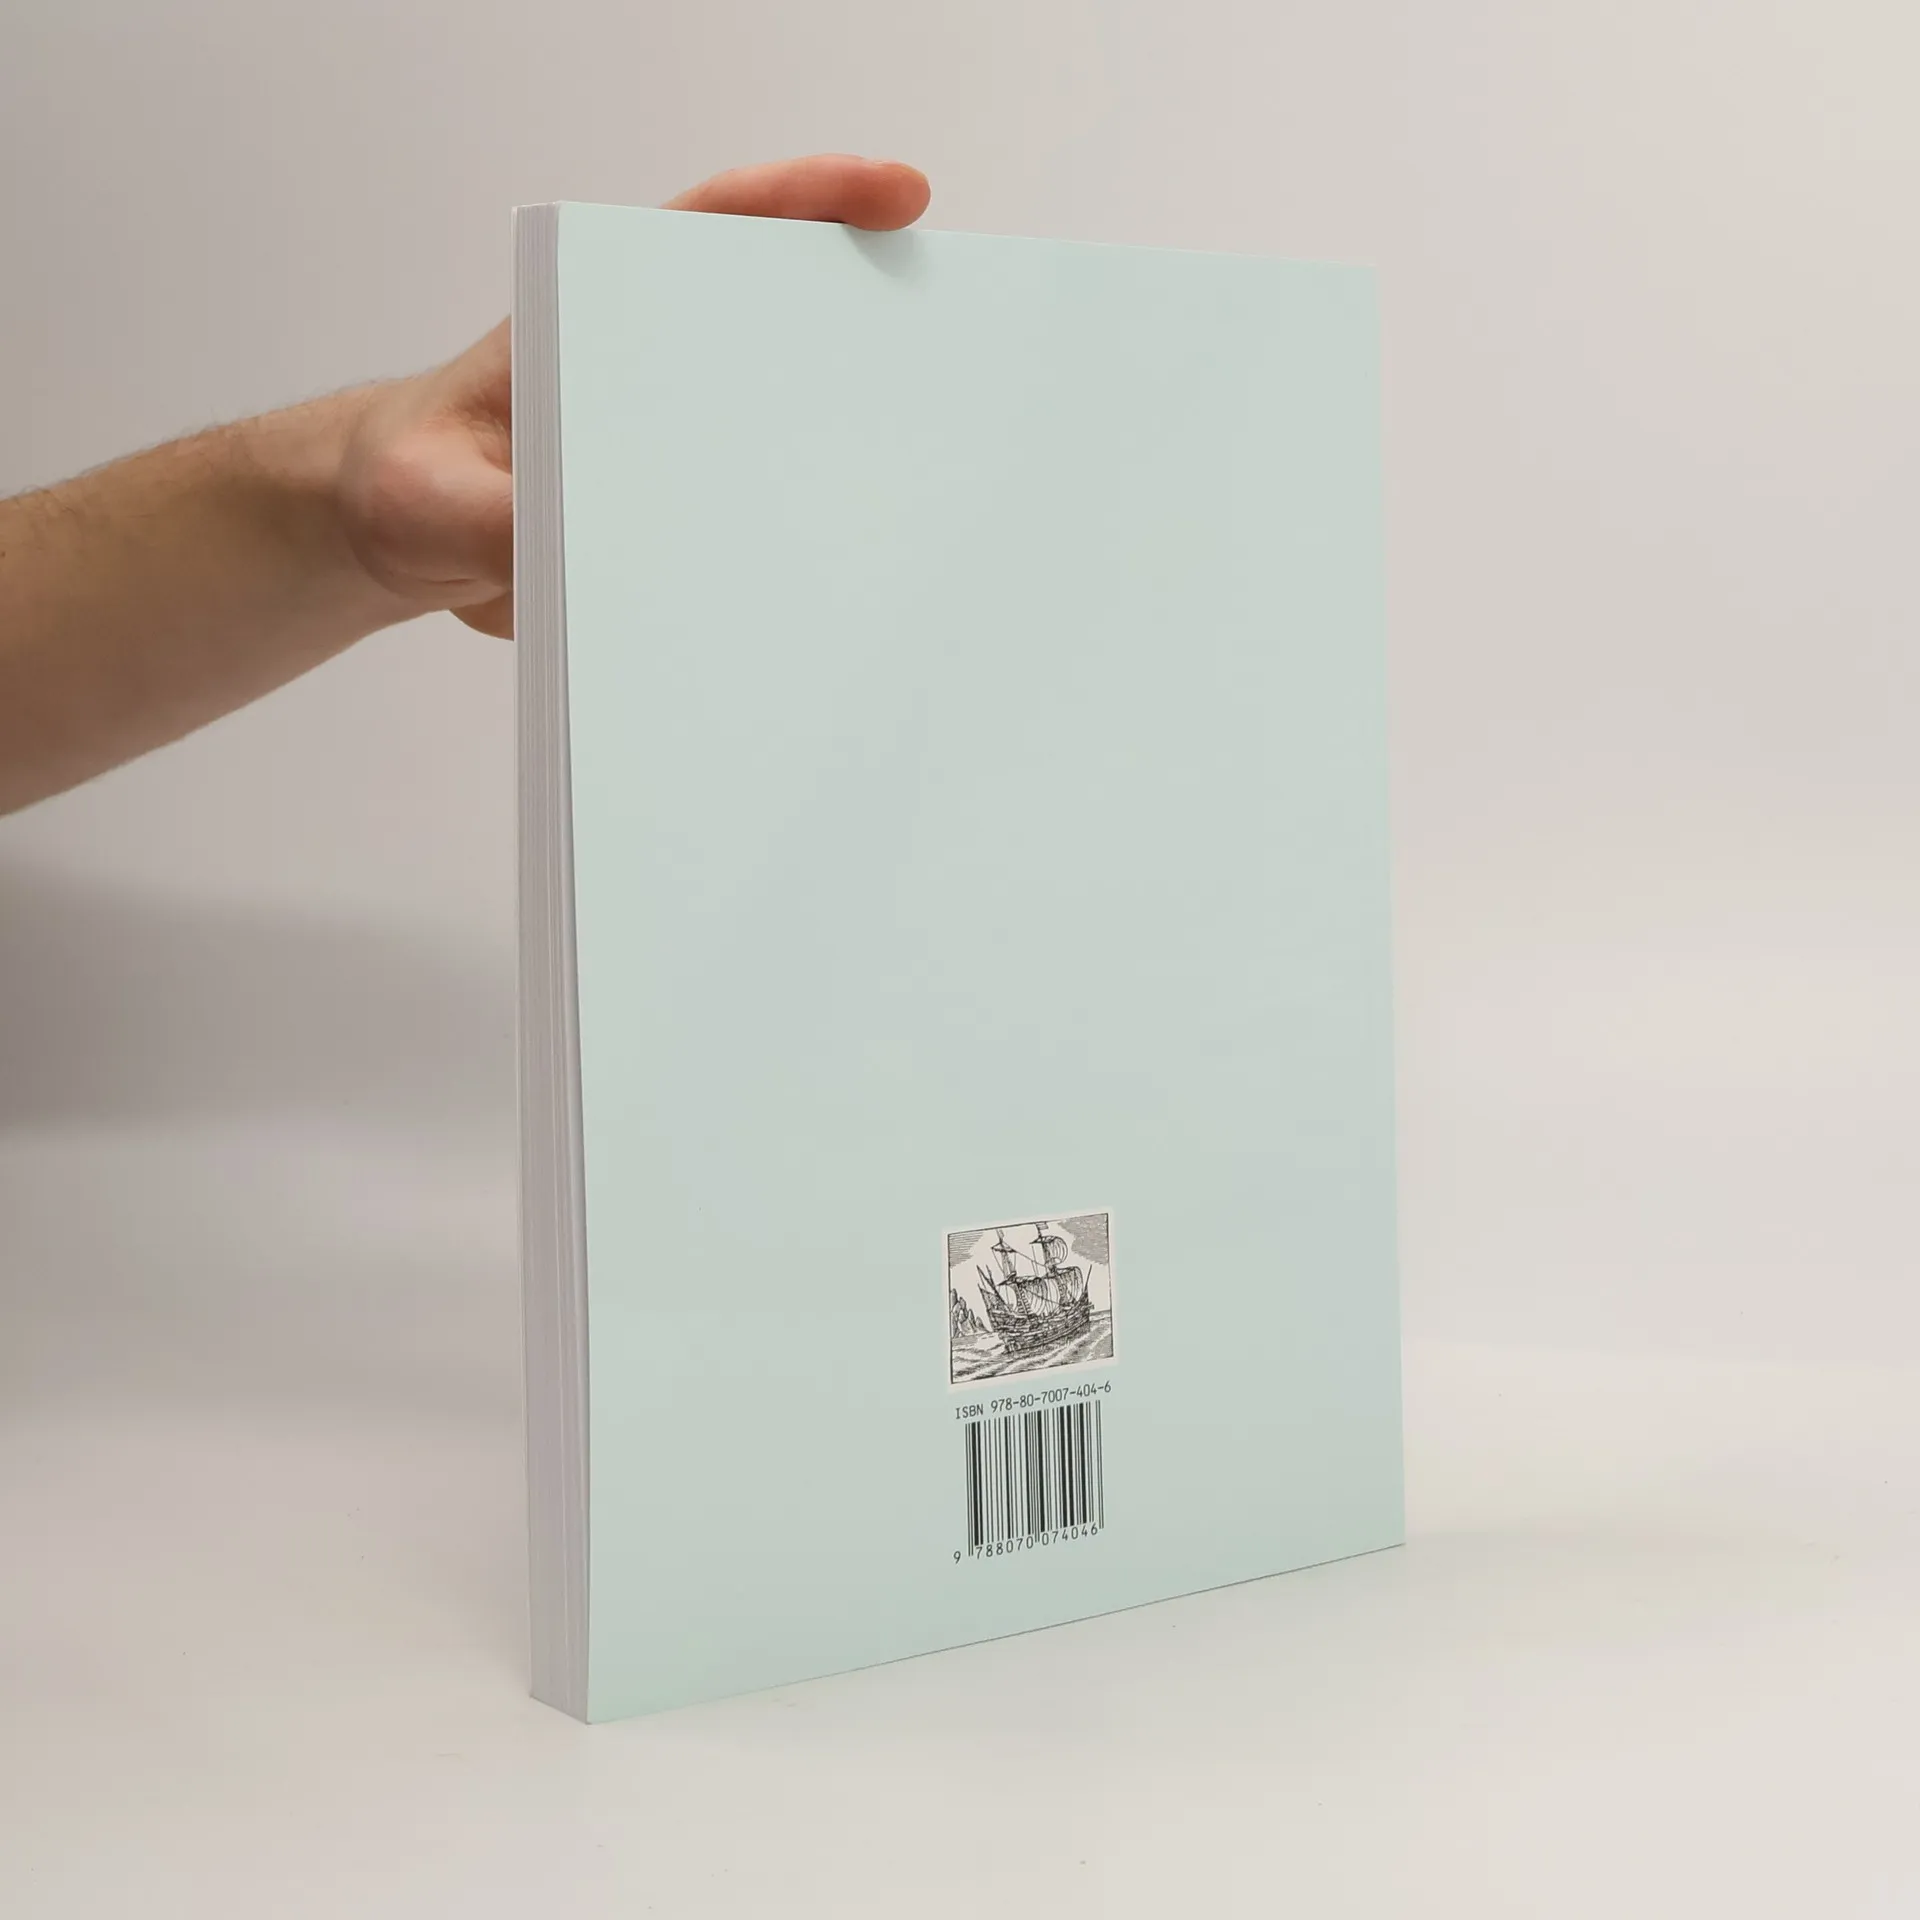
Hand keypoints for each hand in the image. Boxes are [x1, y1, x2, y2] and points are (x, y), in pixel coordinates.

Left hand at [334, 155, 931, 638]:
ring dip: (854, 456)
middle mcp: (657, 368)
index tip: (894, 197)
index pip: (717, 230)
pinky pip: (765, 530)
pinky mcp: (687, 522)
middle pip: (785, 326)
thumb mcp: (429, 495)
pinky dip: (810, 552)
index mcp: (600, 315)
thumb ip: (497, 522)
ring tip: (921, 489)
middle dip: (873, 325)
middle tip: (955, 341)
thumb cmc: (411, 483)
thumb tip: (579, 557)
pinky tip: (852, 584)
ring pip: (789, 432)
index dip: (810, 202)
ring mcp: (683, 445)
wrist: (404, 544)